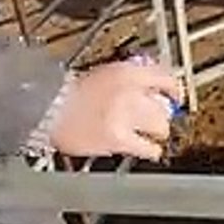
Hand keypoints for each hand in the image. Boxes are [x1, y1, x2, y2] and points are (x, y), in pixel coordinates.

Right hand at [49, 60, 184, 160]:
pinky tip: (148, 150)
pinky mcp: (118, 139)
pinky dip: (151, 150)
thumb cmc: (68, 93)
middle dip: (163, 113)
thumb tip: (151, 88)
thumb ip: (130, 79)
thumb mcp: (104, 74)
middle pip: (164, 105)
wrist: (48, 109)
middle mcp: (130, 92)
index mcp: (127, 72)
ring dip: (157, 131)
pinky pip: (147, 148)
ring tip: (151, 134)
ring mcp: (126, 117)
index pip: (164, 78)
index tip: (175, 95)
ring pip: (160, 127)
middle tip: (158, 118)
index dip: (174, 88)